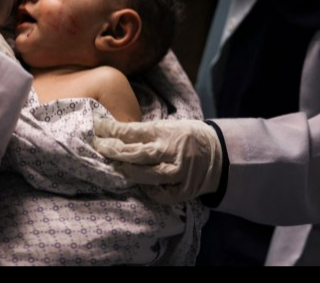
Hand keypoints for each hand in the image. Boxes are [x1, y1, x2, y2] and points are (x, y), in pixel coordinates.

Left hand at [94, 118, 222, 204]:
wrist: (221, 154)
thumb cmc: (190, 136)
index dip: (113, 130)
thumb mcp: (172, 126)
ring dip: (126, 171)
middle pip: (136, 153)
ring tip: (113, 167)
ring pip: (146, 175)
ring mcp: (179, 173)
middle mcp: (173, 152)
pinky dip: (148, 190)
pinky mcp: (184, 190)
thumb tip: (117, 133)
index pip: (134, 131)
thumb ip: (149, 132)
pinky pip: (160, 193)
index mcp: (168, 132)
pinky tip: (137, 184)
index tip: (98, 127)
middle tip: (98, 146)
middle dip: (113, 150)